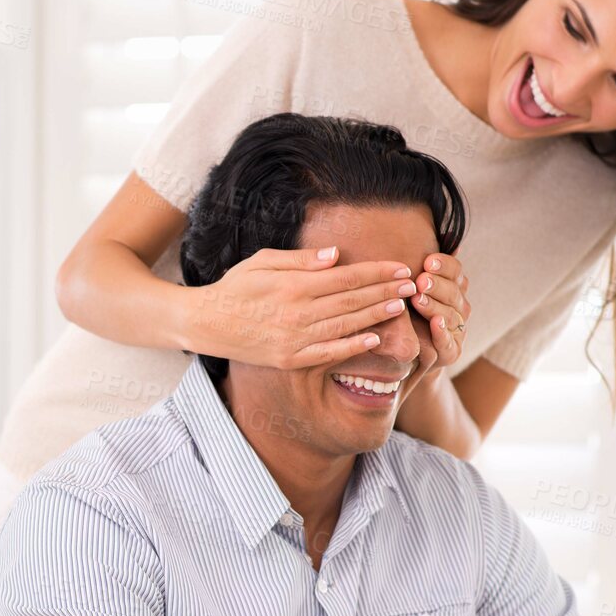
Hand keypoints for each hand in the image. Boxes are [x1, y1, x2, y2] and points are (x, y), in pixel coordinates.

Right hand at [183, 246, 425, 368]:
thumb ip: (299, 260)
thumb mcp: (261, 262)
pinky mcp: (289, 359)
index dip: (376, 272)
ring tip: (400, 307)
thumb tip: (336, 255)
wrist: (205, 324)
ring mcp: (294, 339)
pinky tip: (375, 338)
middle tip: (411, 285)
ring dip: (377, 316)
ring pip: (346, 325)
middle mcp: (297, 313)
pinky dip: (354, 346)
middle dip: (385, 291)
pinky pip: (329, 353)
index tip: (399, 267)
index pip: (346, 276)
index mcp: (292, 285)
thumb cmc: (234, 288)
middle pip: (352, 300)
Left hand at [409, 252, 470, 370]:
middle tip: (421, 280)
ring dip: (435, 306)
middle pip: (453, 292)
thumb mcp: (408, 285)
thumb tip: (434, 231)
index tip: (428, 261)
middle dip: (437, 286)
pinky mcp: (451, 352)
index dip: (444, 266)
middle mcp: (459, 306)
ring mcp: (457, 329)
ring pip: (451, 315)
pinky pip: (450, 342)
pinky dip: (443, 333)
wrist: (405, 349)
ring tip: (419, 299)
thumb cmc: (406, 309)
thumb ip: (418, 264)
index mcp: (453, 286)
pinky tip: (435, 323)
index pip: (456, 271)